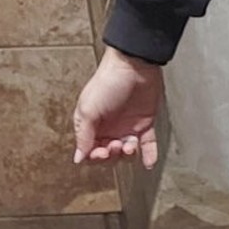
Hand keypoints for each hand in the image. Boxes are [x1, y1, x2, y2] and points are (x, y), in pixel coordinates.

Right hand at [72, 46, 162, 169]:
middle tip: (116, 146)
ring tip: (130, 146)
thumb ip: (84, 136)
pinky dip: (150, 155)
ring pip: (127, 152)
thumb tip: (79, 158)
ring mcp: (128, 126)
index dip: (95, 157)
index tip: (100, 152)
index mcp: (92, 125)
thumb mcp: (88, 109)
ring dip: (128, 156)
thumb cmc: (108, 81)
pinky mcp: (145, 122)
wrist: (135, 65)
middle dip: (112, 156)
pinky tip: (149, 163)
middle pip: (109, 155)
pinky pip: (148, 144)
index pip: (90, 152)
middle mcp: (109, 128)